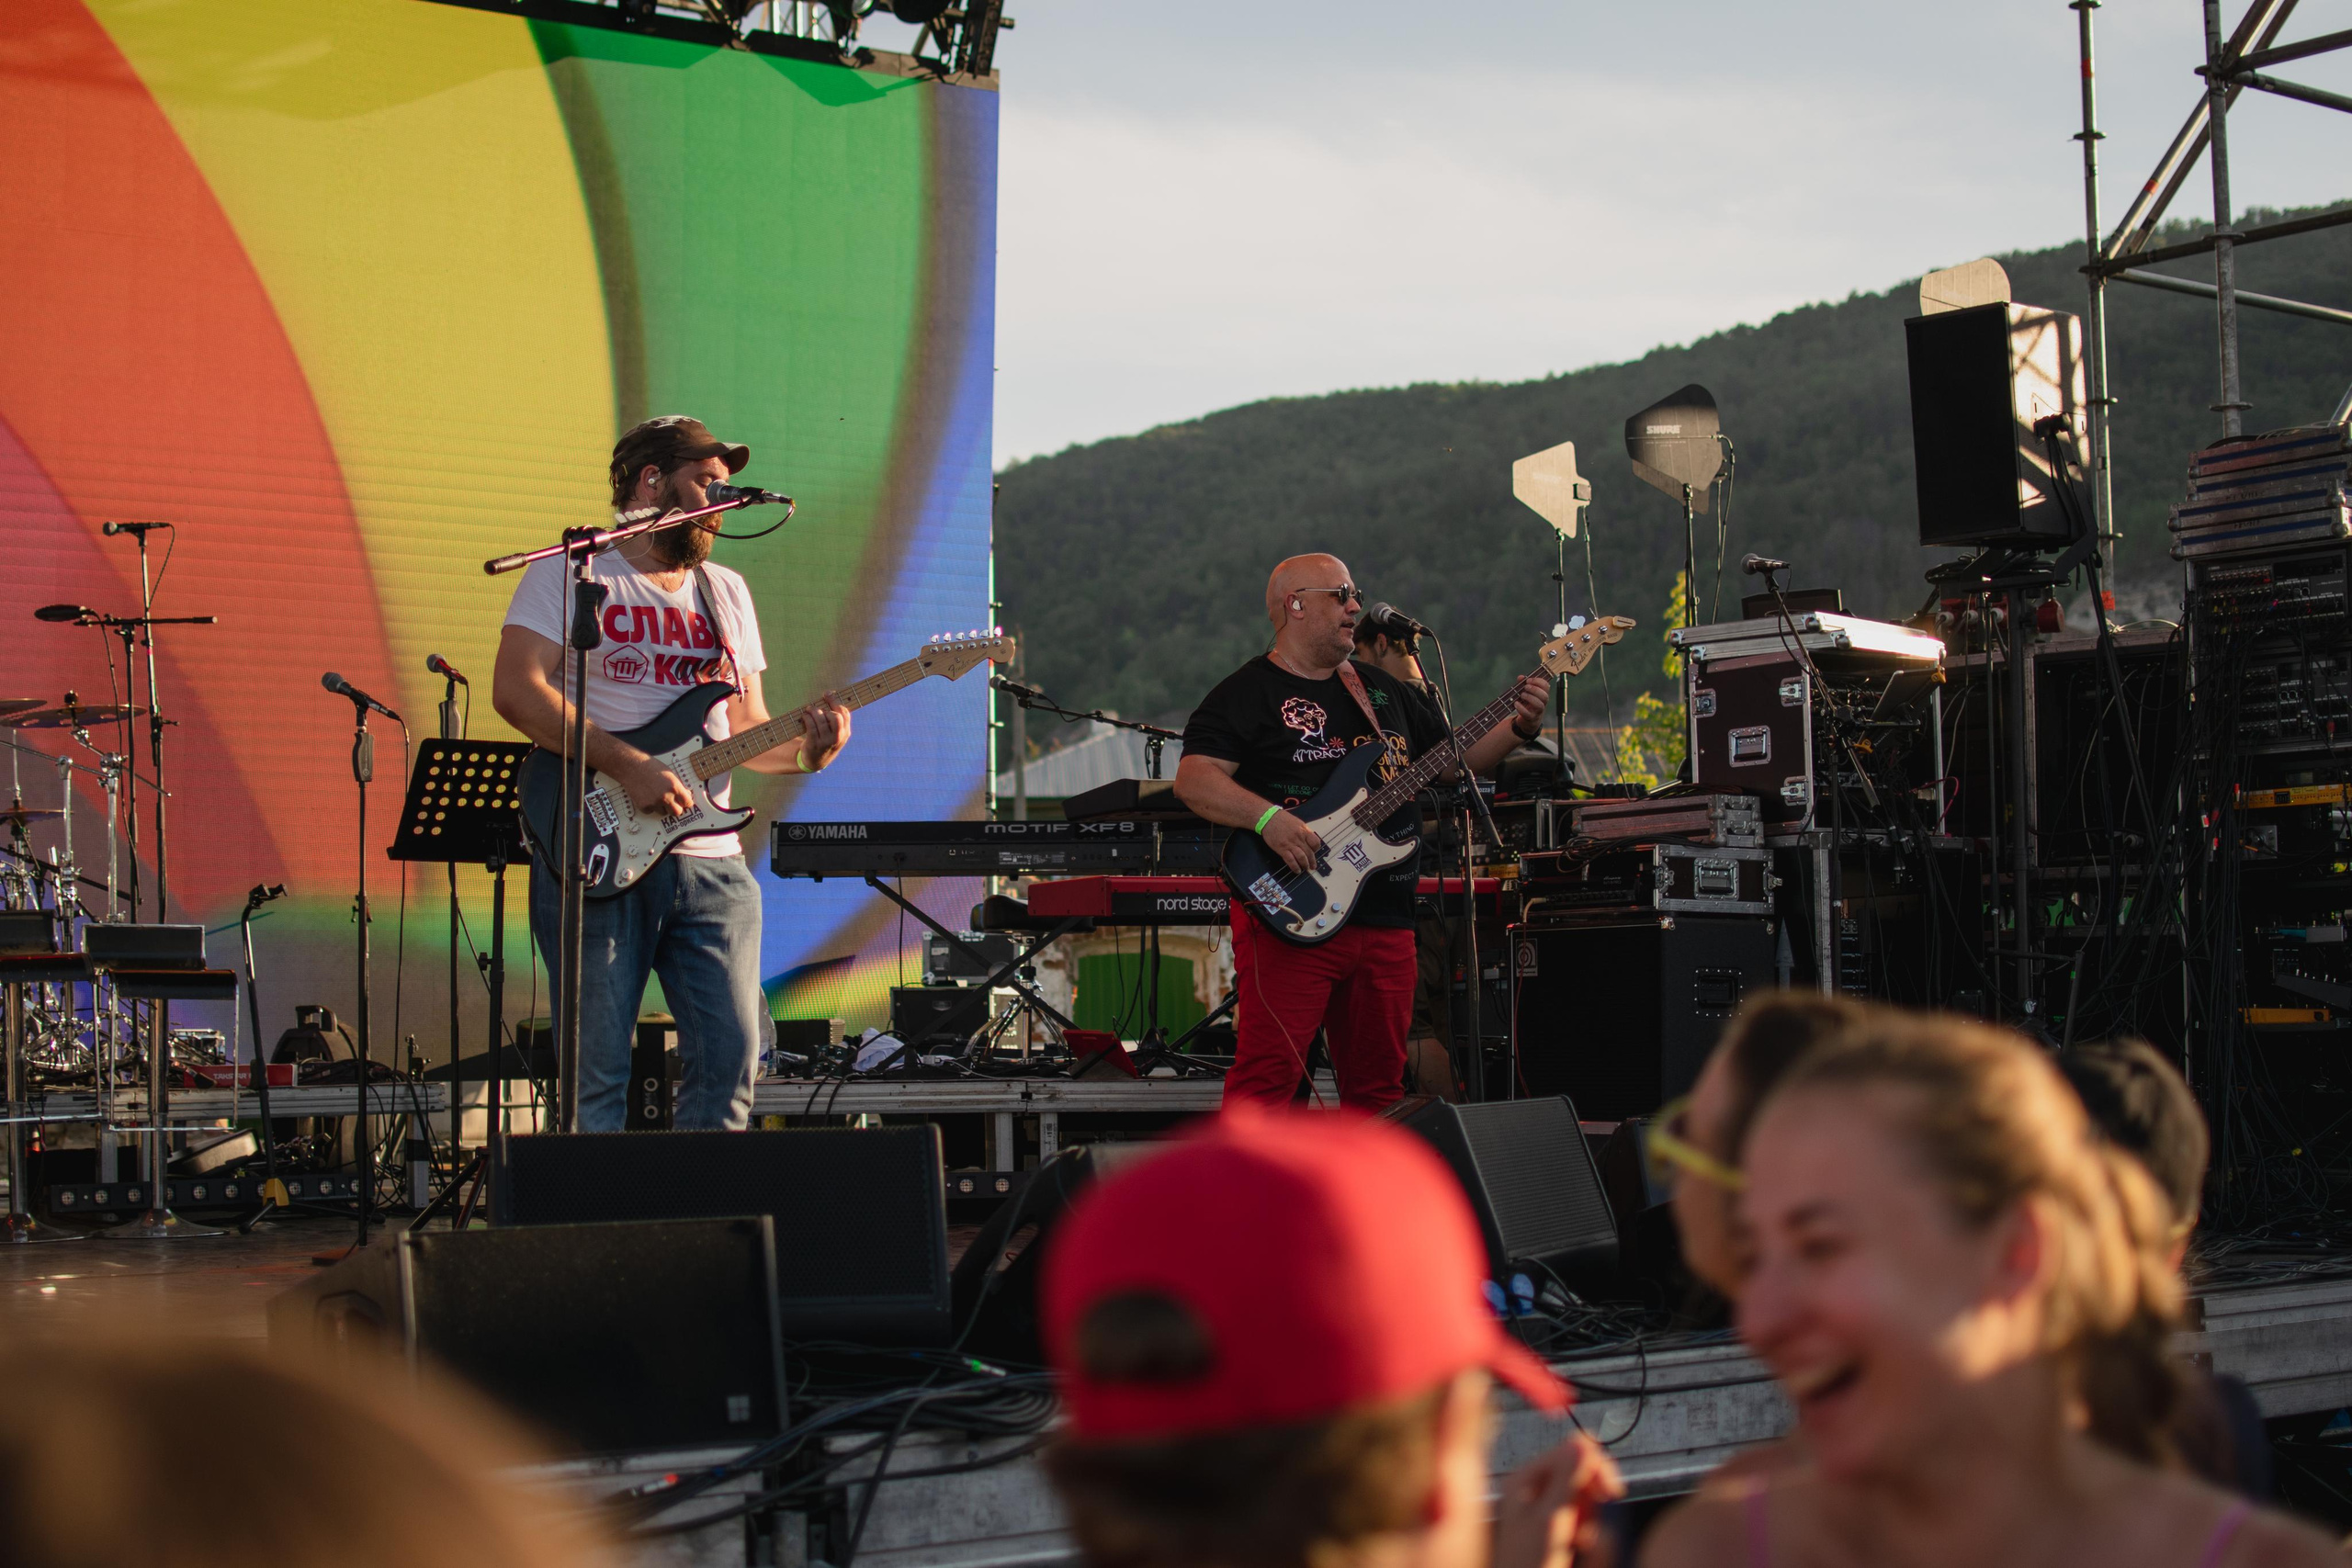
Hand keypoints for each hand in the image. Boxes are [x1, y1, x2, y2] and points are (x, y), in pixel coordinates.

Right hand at [615, 753, 693, 817]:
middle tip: (672, 803)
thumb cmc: (650, 767)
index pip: (687, 802)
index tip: (684, 802)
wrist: (632, 766)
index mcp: (674, 787)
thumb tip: (685, 794)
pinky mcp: (644, 806)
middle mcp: (666, 796)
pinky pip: (651, 811)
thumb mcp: (670, 773)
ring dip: (662, 807)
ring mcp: (654, 803)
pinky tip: (647, 796)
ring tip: (655, 795)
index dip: (686, 802)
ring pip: (663, 812)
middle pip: (677, 812)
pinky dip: (650, 806)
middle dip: (675, 808)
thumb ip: (678, 786)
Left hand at [798, 695, 851, 771]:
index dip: (835, 701)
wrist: (815, 761)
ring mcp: (826, 741)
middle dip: (825, 708)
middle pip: (835, 716)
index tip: (827, 694)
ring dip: (813, 711)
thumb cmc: (824, 740)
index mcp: (845, 733)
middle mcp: (837, 738)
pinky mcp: (814, 744)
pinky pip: (811, 726)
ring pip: (821, 720)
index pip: (844, 714)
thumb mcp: (835, 732)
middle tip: (817, 706)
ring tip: (809, 709)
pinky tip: (804, 716)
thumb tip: (830, 693)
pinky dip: (807, 718)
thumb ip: (835, 717)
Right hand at [1260, 809, 1323, 874]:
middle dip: (1312, 861)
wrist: (1269, 818)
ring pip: (1301, 857)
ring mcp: (1290, 844)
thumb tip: (1308, 842)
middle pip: (1309, 852)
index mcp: (1304, 830)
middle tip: (1312, 866)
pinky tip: (1297, 870)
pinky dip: (1295, 867)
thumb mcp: (1297, 823)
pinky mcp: (1281, 849)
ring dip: (1305, 865)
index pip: (1315, 842)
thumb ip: (1304, 832)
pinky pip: (1290, 860)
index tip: (1314, 852)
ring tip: (1305, 868)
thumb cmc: (1283, 819)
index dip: (1316, 849)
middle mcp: (1299, 838)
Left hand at [1494, 1433, 1623, 1567]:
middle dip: (1591, 1494)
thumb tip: (1583, 1441)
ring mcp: (1542, 1503)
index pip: (1569, 1451)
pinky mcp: (1553, 1520)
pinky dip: (1585, 1526)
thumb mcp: (1552, 1518)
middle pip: (1577, 1470)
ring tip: (1581, 1538)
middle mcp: (1532, 1485)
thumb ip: (1567, 1479)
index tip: (1612, 1491)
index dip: (1595, 1467)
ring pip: (1581, 1492)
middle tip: (1594, 1520)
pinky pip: (1579, 1512)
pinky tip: (1579, 1543)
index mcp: (1525, 1478)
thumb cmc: (1530, 1562)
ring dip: (1589, 1514)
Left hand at [1509, 674, 1550, 733]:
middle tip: (1526, 687)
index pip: (1546, 686)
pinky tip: (1515, 703)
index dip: (1538, 681)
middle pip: (1545, 696)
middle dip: (1535, 690)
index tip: (1528, 680)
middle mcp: (1543, 703)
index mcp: (1543, 694)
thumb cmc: (1528, 704)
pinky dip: (1521, 708)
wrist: (1528, 720)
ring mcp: (1538, 712)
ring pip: (1539, 705)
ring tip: (1521, 695)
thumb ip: (1523, 684)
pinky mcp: (1531, 718)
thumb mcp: (1526, 693)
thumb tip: (1520, 677)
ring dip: (1530, 698)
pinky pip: (1528, 714)